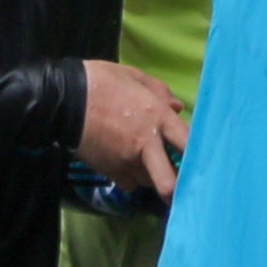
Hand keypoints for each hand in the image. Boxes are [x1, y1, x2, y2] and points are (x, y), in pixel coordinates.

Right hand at [77, 59, 187, 200]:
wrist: (64, 101)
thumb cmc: (101, 82)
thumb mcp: (134, 77)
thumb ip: (159, 92)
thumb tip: (178, 107)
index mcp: (157, 116)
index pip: (187, 142)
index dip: (198, 154)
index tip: (202, 159)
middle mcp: (146, 144)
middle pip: (169, 181)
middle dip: (177, 189)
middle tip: (182, 188)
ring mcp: (126, 161)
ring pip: (149, 181)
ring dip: (153, 175)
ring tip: (150, 163)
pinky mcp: (110, 171)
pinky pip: (130, 184)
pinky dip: (132, 178)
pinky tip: (129, 166)